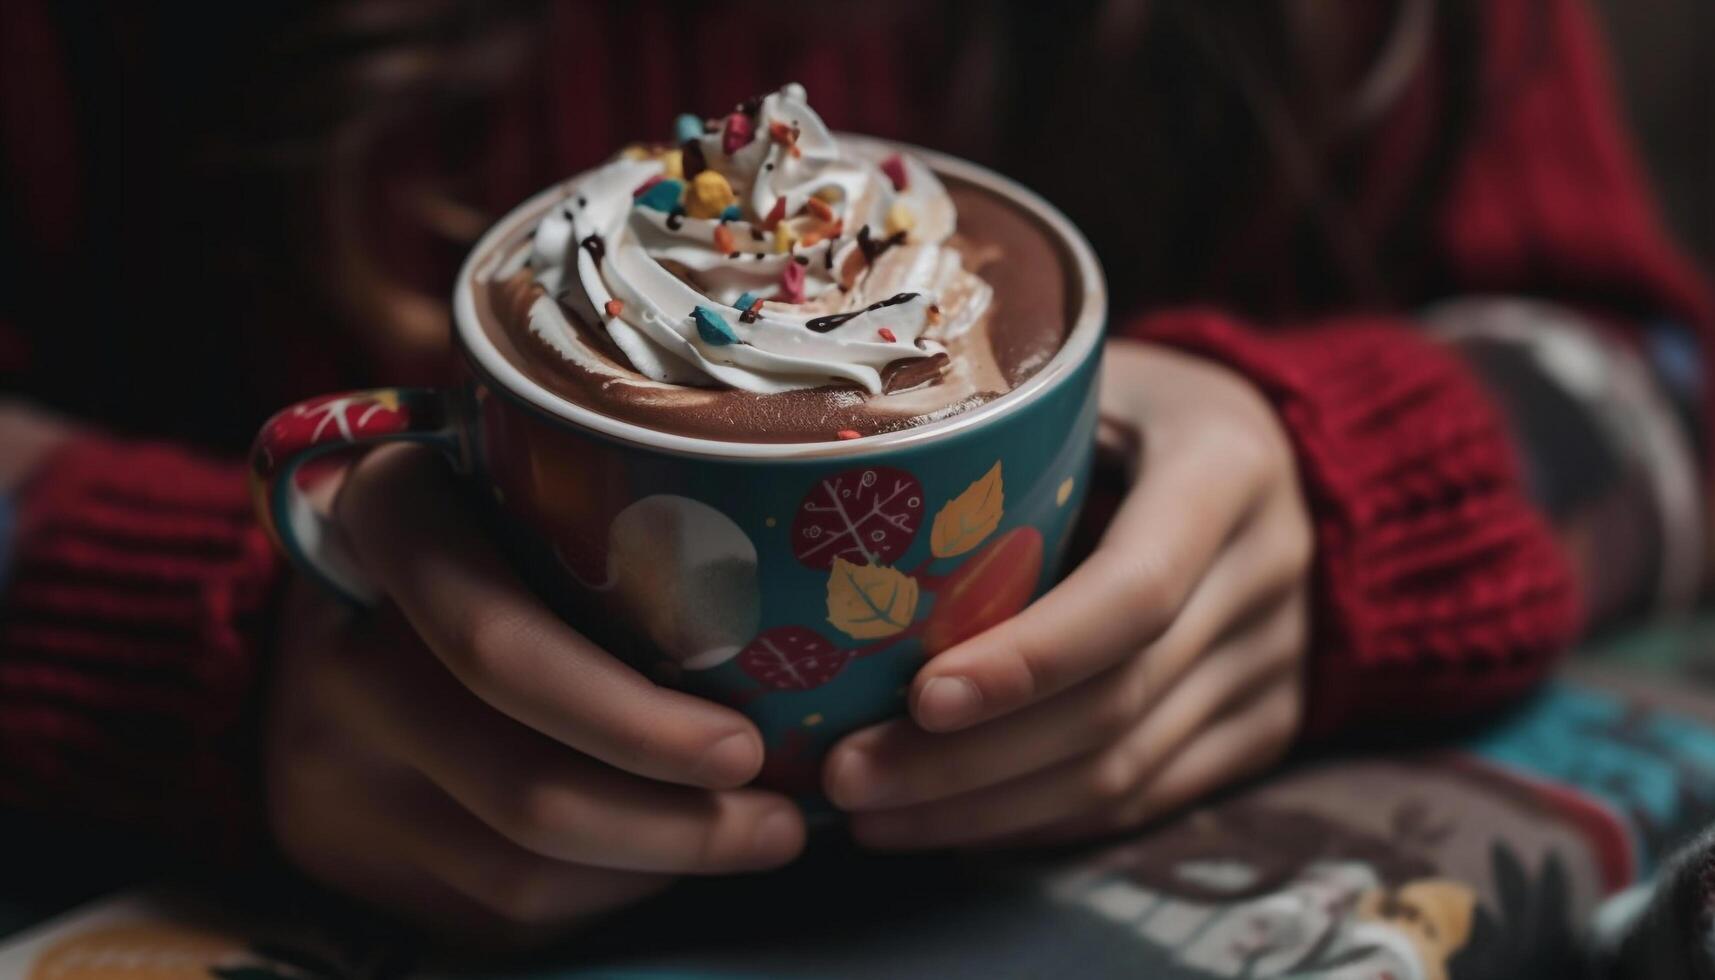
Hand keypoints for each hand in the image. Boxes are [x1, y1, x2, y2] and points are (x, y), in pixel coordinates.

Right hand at [266, 445, 804, 943]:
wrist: (333, 602)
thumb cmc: (481, 522)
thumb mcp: (516, 476)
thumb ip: (607, 508)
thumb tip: (795, 602)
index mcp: (382, 521)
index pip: (497, 642)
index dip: (631, 719)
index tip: (746, 746)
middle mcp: (335, 652)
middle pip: (521, 781)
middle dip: (676, 821)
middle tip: (783, 819)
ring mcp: (326, 764)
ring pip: (516, 866)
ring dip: (656, 868)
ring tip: (756, 837)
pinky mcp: (338, 848)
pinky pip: (494, 907)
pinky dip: (601, 892)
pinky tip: (662, 857)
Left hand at [823, 339, 1310, 847]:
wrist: (1294, 460)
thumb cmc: (1141, 406)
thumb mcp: (1092, 379)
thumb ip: (1006, 431)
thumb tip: (839, 484)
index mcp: (1226, 472)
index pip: (1133, 593)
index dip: (1028, 659)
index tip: (919, 698)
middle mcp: (1265, 576)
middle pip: (1115, 703)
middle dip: (971, 758)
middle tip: (848, 774)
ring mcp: (1274, 665)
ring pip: (1123, 771)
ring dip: (988, 808)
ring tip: (870, 812)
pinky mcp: (1262, 728)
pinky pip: (1144, 799)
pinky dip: (1040, 822)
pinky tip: (950, 823)